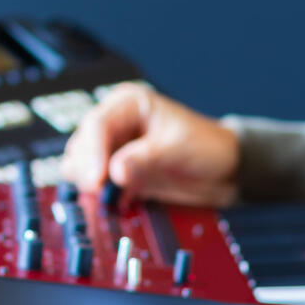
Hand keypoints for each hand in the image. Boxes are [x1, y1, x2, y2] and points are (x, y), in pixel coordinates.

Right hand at [60, 83, 239, 206]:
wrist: (224, 170)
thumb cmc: (207, 147)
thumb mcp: (178, 149)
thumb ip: (146, 159)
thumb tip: (115, 171)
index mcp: (129, 104)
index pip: (98, 124)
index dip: (91, 152)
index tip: (95, 179)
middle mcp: (116, 123)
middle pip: (82, 144)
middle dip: (87, 169)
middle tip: (99, 192)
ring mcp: (113, 147)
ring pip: (80, 164)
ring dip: (89, 182)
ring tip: (107, 196)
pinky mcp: (116, 171)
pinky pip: (94, 182)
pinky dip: (99, 193)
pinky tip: (116, 200)